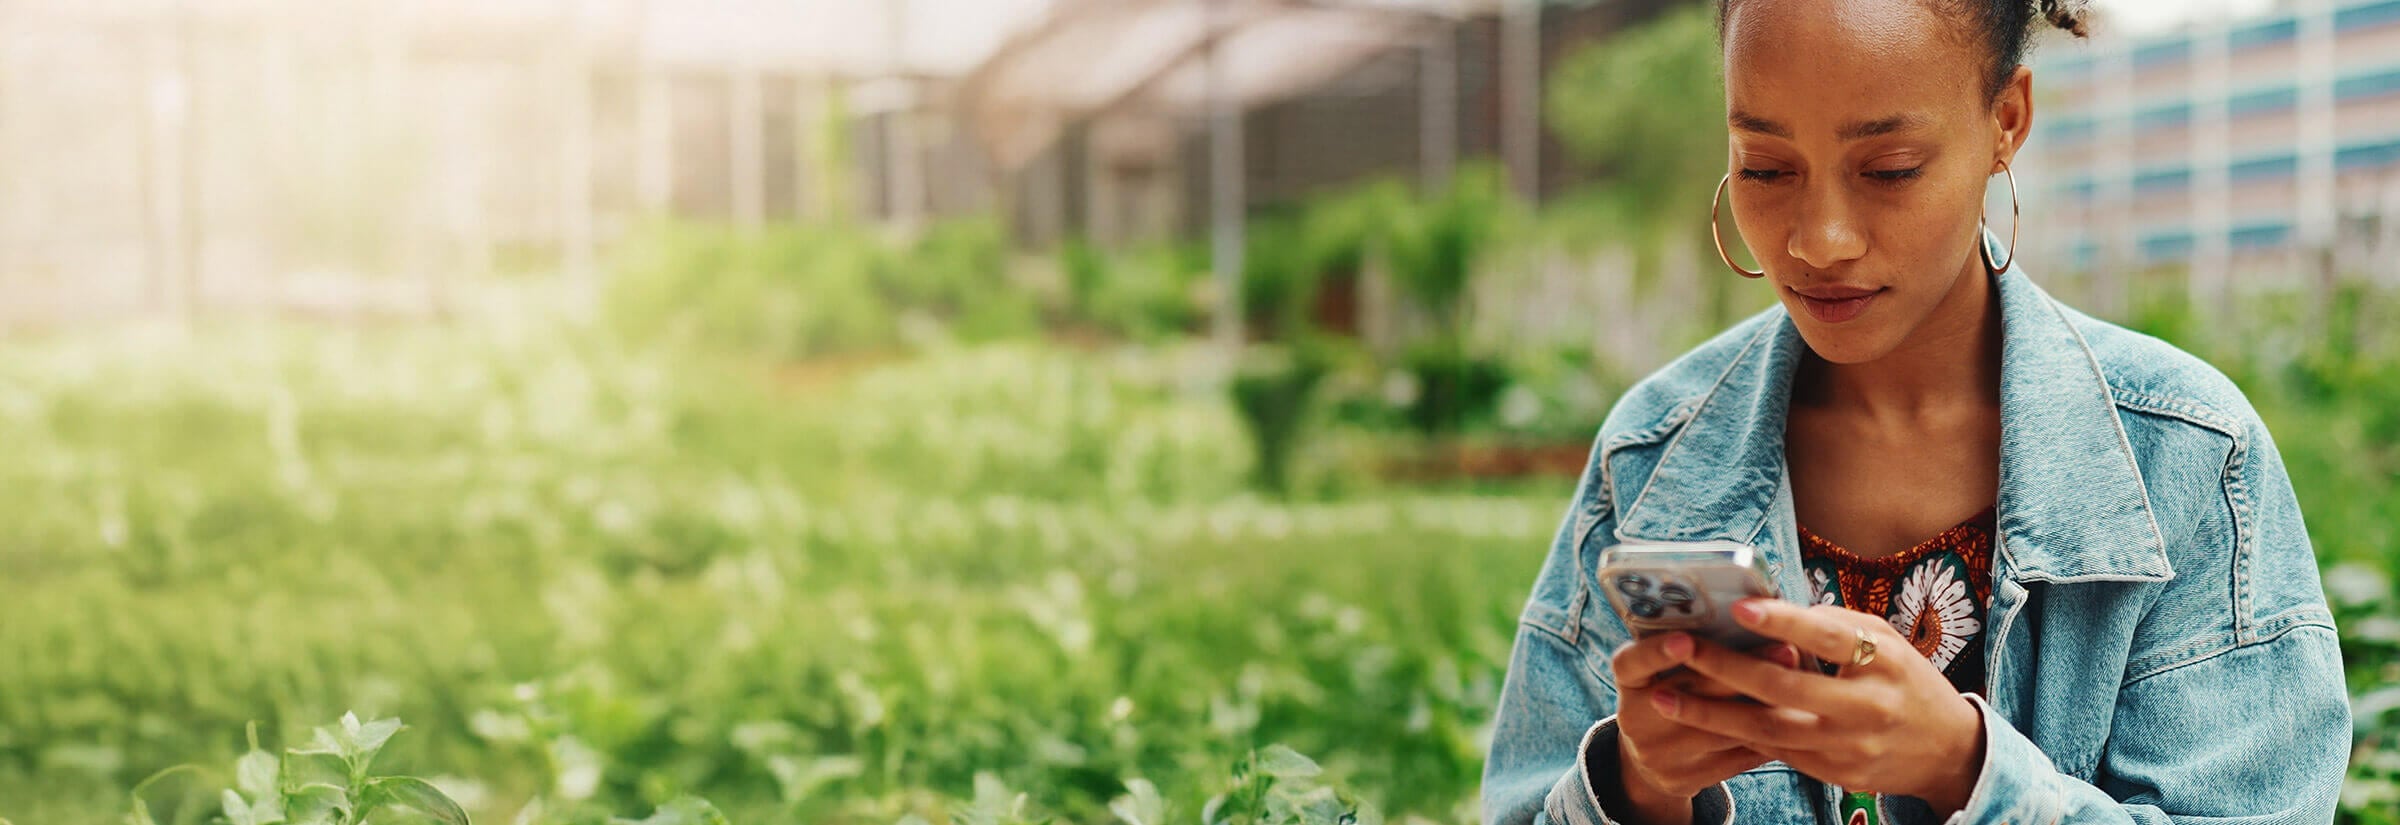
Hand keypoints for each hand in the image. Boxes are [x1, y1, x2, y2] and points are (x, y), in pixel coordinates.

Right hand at [1609, 632, 1803, 823]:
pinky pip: (1736, 757)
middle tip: (1786, 648)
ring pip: (1721, 729)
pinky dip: (1770, 737)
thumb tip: (1749, 613)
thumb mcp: (1663, 668)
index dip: (1656, 653)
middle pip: (1690, 695)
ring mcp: (1660, 754)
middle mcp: (1636, 719)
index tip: (1684, 640)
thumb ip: (1692, 647)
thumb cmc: (1669, 691)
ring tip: (1804, 683)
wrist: (1652, 757)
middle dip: (1743, 670)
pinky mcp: (1684, 779)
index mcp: (1628, 682)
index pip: (1632, 664)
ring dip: (1767, 704)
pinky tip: (1798, 720)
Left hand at [1658, 599, 1987, 813]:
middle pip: (1786, 688)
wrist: (1945, 749)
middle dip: (1725, 669)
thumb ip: (1833, 624)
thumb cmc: (1905, 679)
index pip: (1830, 637)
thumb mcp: (1884, 641)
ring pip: (1769, 730)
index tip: (1739, 607)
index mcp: (1884, 660)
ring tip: (1663, 698)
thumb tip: (1769, 605)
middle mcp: (1867, 706)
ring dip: (1711, 714)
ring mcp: (1849, 746)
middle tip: (1679, 648)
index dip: (1784, 622)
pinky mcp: (1835, 775)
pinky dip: (1735, 734)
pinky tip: (1699, 721)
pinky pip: (1776, 752)